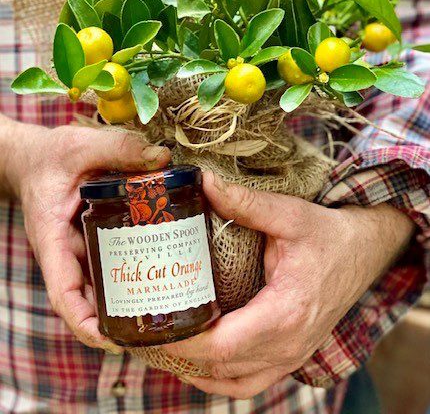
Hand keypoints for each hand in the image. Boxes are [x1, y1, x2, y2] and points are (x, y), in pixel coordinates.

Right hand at [2, 117, 169, 352]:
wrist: (37, 157)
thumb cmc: (50, 156)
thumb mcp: (81, 146)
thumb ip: (119, 148)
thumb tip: (162, 158)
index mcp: (53, 239)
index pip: (63, 293)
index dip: (84, 323)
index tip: (111, 340)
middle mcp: (66, 252)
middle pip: (88, 299)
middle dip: (115, 319)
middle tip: (154, 326)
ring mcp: (81, 248)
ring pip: (102, 284)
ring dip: (126, 299)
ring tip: (162, 309)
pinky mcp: (95, 239)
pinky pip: (112, 262)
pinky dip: (131, 271)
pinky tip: (160, 269)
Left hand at [164, 172, 413, 397]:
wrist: (364, 252)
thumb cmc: (328, 235)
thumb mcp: (290, 214)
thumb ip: (245, 202)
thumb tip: (202, 181)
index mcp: (286, 312)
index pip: (222, 346)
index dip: (182, 342)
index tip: (149, 324)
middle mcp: (288, 345)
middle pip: (219, 368)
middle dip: (175, 353)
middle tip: (139, 329)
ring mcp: (291, 357)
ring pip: (230, 382)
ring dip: (191, 369)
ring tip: (158, 344)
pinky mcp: (291, 356)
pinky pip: (247, 382)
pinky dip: (215, 379)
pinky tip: (192, 362)